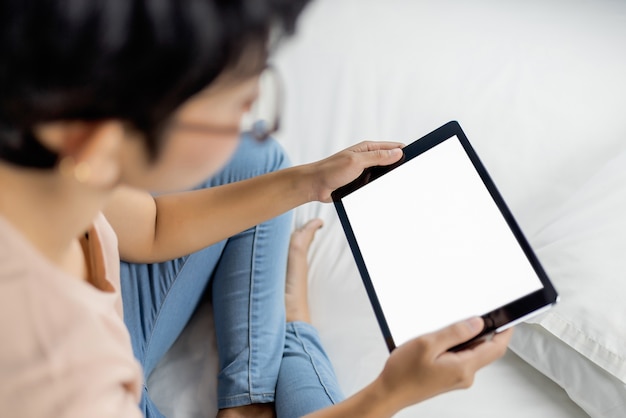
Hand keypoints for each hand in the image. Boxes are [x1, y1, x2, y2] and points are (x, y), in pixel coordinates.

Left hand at [307, 141, 403, 202]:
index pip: (392, 148)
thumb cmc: (330, 170)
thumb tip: (397, 152)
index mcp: (367, 149)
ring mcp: (364, 171)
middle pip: (390, 162)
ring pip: (383, 176)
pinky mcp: (360, 183)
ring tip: (400, 187)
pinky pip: (375, 186)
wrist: (314, 186)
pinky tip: (386, 195)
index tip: (417, 159)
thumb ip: (377, 157)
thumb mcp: (356, 162)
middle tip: (411, 176)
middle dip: (399, 168)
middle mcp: (367, 159)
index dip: (405, 152)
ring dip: (388, 181)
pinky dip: (380, 189)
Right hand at [376, 317, 511, 411]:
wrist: (390, 392)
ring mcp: (457, 377)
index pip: (496, 348)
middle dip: (480, 331)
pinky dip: (454, 346)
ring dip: (463, 338)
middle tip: (468, 316)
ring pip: (470, 352)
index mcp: (464, 368)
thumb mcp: (428, 344)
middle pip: (484, 349)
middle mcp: (464, 375)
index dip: (504, 331)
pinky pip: (459, 358)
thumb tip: (477, 323)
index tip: (508, 318)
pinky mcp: (448, 376)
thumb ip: (455, 333)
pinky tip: (437, 342)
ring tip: (442, 331)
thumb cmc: (404, 373)